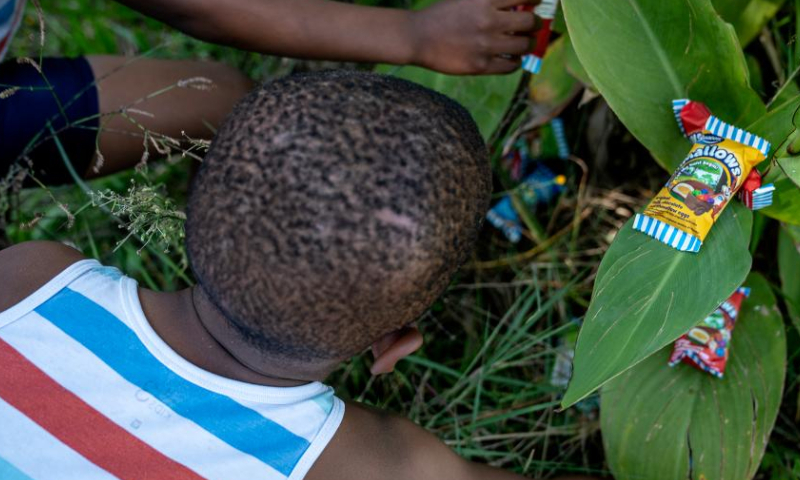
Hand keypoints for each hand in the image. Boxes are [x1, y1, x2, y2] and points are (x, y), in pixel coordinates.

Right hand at [409, 0, 540, 74]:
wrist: (417, 37)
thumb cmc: (441, 16)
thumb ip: (490, 1)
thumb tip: (516, 7)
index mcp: (485, 0)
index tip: (538, 2)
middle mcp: (489, 21)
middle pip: (530, 22)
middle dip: (536, 23)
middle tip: (534, 25)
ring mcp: (486, 45)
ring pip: (524, 46)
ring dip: (528, 44)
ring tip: (524, 44)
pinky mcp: (480, 65)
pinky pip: (510, 66)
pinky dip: (515, 61)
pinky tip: (512, 58)